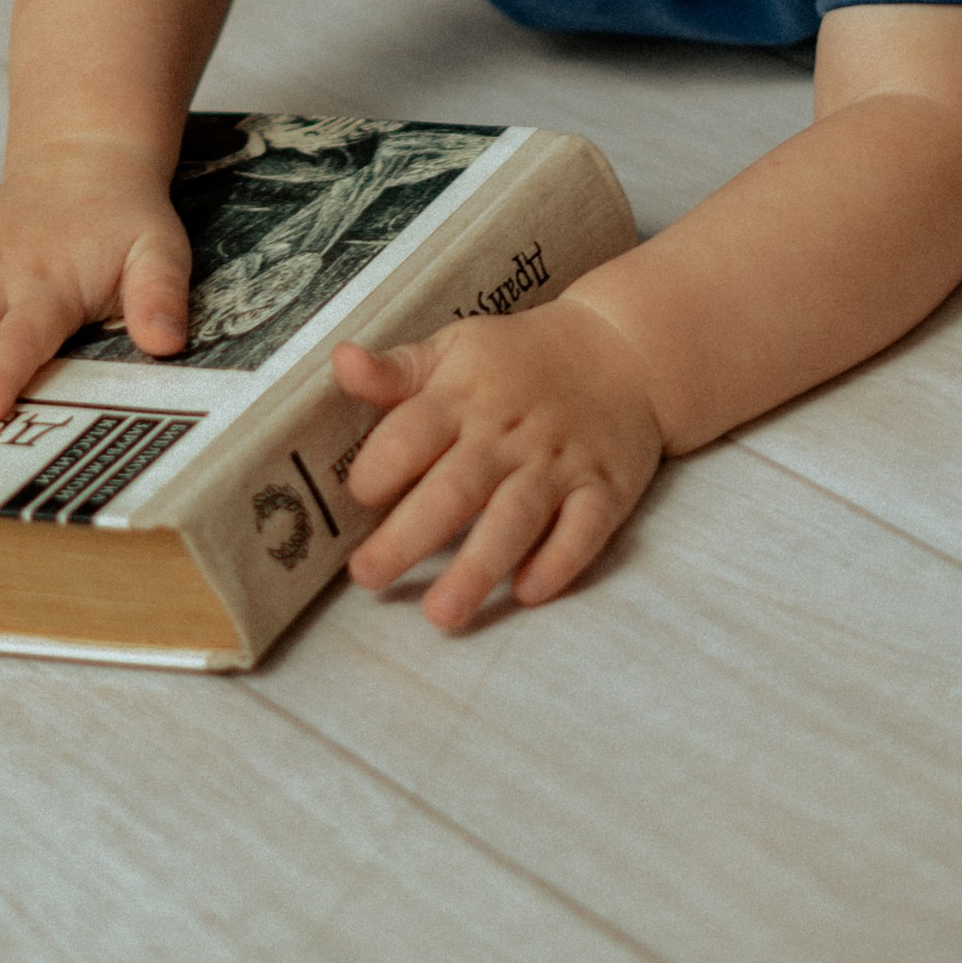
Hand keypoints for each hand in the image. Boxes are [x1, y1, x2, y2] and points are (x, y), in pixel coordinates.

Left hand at [336, 295, 666, 632]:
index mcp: (462, 397)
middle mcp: (508, 435)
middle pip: (455, 489)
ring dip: (478, 567)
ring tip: (441, 614)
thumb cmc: (518, 360)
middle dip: (408, 536)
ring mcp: (559, 463)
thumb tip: (340, 362)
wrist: (621, 349)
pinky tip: (528, 592)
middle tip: (367, 577)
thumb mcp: (454, 348)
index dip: (379, 466)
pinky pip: (585, 530)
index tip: (356, 497)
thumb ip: (395, 371)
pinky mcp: (605, 488)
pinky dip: (560, 562)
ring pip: (515, 519)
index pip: (411, 433)